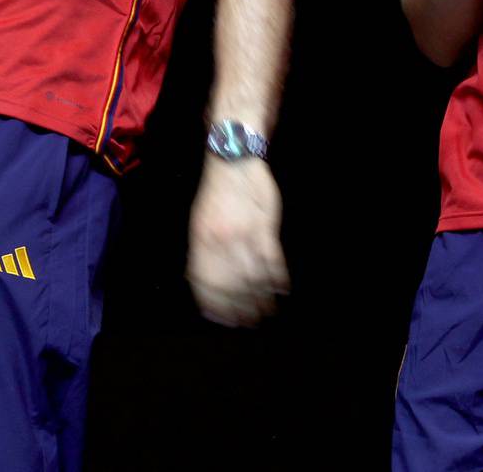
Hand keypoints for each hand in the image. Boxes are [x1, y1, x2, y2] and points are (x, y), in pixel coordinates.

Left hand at [187, 157, 288, 326]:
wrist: (234, 161)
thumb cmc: (217, 194)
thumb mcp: (200, 223)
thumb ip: (202, 252)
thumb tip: (202, 282)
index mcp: (201, 242)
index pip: (205, 284)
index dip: (215, 306)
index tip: (225, 320)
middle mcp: (220, 242)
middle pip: (231, 286)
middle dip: (241, 308)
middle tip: (251, 321)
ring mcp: (244, 235)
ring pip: (254, 278)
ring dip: (262, 298)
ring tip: (268, 310)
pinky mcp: (264, 227)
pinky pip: (272, 260)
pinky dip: (278, 277)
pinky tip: (282, 287)